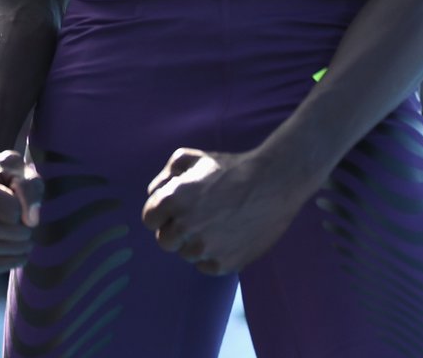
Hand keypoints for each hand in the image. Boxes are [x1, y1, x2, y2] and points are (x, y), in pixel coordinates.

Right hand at [0, 150, 43, 271]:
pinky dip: (10, 261)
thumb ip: (29, 187)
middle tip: (27, 220)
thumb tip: (32, 221)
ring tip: (27, 236)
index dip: (23, 204)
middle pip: (3, 230)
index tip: (18, 196)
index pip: (9, 208)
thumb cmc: (1, 172)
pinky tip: (21, 252)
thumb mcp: (18, 167)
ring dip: (20, 246)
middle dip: (24, 227)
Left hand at [141, 147, 301, 275]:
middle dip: (176, 229)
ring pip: (187, 254)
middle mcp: (186, 226)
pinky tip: (229, 234)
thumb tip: (153, 193)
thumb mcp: (194, 157)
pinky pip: (206, 265)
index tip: (176, 208)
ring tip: (218, 221)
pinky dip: (214, 254)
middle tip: (197, 216)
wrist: (273, 182)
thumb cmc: (231, 168)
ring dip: (196, 241)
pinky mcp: (223, 264)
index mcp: (174, 199)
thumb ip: (166, 174)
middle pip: (165, 241)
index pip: (149, 219)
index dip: (161, 213)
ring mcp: (205, 248)